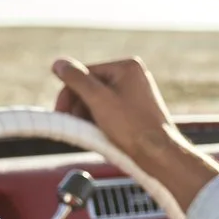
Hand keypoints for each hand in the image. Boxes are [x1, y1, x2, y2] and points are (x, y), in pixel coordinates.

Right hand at [50, 56, 218, 211]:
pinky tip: (98, 134)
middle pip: (91, 87)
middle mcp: (133, 77)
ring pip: (99, 101)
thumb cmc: (133, 128)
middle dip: (78, 106)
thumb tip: (59, 63)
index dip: (69, 93)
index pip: (85, 74)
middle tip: (71, 124)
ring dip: (87, 116)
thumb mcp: (98, 100)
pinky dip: (99, 122)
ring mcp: (136, 94)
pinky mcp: (136, 111)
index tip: (60, 113)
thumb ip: (76, 80)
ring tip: (86, 132)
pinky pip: (109, 111)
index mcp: (126, 67)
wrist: (159, 155)